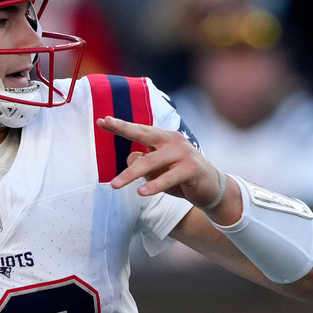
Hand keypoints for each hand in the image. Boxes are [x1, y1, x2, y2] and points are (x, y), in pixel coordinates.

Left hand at [96, 115, 224, 209]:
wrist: (211, 188)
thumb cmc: (179, 177)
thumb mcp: (156, 171)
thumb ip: (142, 163)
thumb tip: (131, 160)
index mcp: (163, 138)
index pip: (139, 130)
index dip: (120, 125)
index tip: (102, 120)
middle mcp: (173, 140)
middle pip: (144, 133)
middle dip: (123, 128)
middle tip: (105, 123)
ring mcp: (183, 153)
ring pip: (151, 162)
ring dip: (131, 174)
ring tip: (115, 185)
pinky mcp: (191, 169)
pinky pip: (168, 178)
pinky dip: (154, 185)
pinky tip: (141, 191)